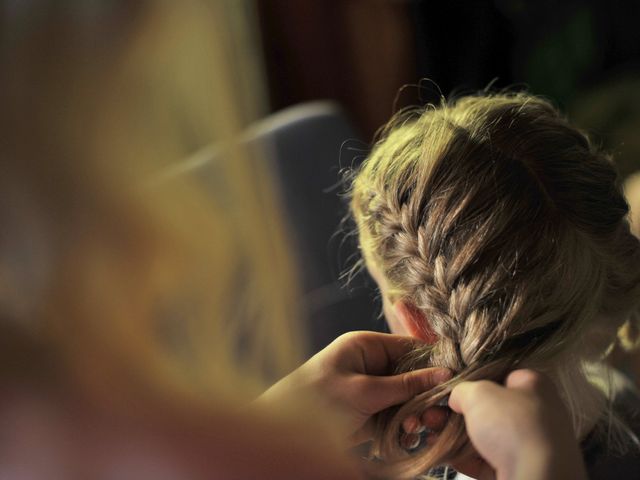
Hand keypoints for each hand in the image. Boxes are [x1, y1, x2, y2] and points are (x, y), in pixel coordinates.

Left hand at [258, 331, 450, 444]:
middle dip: (423, 396)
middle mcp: (369, 364)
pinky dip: (401, 427)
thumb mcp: (364, 391)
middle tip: (432, 416)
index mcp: (366, 346)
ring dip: (413, 415)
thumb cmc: (316, 400)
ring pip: (405, 399)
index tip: (453, 383)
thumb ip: (405, 385)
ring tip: (414, 429)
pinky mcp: (366, 413)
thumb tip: (443, 374)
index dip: (432, 365)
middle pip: (411, 376)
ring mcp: (368, 390)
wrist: (281, 432)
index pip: (410, 349)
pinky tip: (404, 437)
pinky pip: (393, 416)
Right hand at [447, 369, 587, 479]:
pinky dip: (467, 458)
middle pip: (492, 409)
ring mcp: (530, 445)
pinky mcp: (521, 469)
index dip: (478, 379)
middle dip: (461, 412)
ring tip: (433, 434)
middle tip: (437, 414)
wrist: (536, 479)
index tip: (455, 387)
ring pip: (488, 436)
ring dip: (458, 437)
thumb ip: (463, 390)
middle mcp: (537, 414)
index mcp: (535, 386)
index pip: (504, 375)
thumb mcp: (479, 394)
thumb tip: (457, 398)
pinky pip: (488, 460)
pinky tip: (445, 455)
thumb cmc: (512, 426)